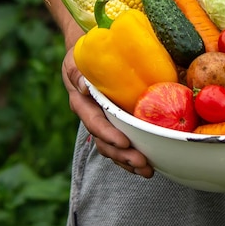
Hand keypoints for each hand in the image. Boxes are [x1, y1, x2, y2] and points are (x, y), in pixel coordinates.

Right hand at [61, 47, 154, 177]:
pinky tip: (148, 163)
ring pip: (113, 148)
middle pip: (105, 142)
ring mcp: (104, 123)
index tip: (124, 142)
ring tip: (147, 170)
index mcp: (82, 104)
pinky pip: (122, 144)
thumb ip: (78, 74)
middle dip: (123, 155)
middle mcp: (92, 117)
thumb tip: (83, 87)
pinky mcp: (115, 124)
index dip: (108, 134)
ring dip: (129, 161)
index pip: (95, 123)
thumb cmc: (82, 56)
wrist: (87, 55)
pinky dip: (132, 156)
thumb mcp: (75, 61)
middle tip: (142, 163)